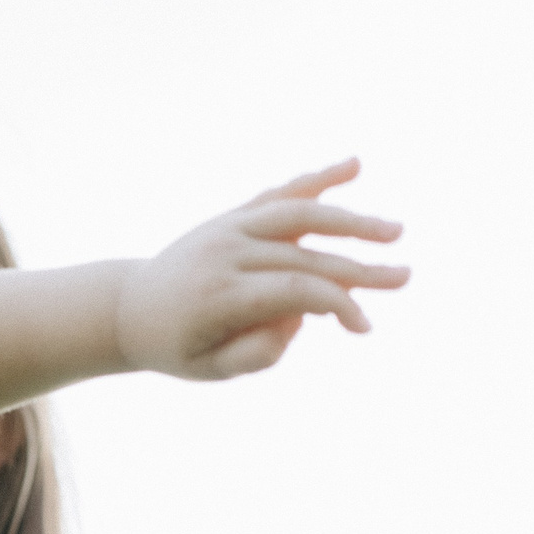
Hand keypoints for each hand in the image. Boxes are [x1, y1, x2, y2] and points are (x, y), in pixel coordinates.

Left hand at [115, 159, 408, 380]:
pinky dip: (315, 179)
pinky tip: (354, 165)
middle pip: (304, 255)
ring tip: (394, 232)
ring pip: (297, 214)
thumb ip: (255, 353)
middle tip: (405, 278)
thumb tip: (299, 319)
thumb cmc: (175, 346)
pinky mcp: (231, 217)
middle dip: (359, 269)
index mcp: (218, 295)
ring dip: (350, 220)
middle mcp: (224, 253)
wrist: (127, 309)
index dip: (337, 304)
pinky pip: (277, 194)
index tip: (365, 326)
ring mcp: (227, 228)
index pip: (293, 290)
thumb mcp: (208, 368)